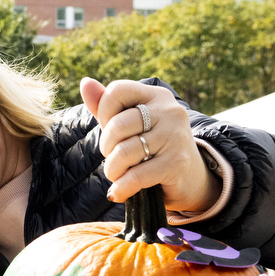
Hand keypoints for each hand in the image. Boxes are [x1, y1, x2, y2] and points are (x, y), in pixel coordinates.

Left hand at [79, 78, 219, 212]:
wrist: (189, 178)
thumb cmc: (152, 147)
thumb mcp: (130, 123)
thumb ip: (107, 105)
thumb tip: (85, 82)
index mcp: (156, 96)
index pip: (117, 91)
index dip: (104, 112)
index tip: (109, 130)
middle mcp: (169, 111)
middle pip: (118, 125)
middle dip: (107, 147)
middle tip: (113, 157)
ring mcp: (175, 136)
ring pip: (125, 152)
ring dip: (113, 170)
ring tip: (116, 175)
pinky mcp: (177, 162)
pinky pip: (136, 176)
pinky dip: (121, 187)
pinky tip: (118, 192)